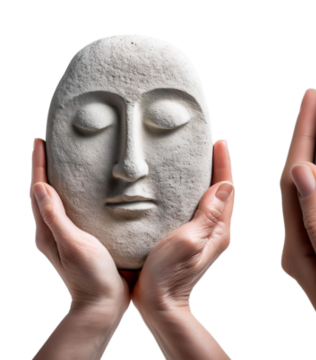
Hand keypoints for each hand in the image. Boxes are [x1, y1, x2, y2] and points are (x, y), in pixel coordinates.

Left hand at [31, 136, 130, 359]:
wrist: (103, 306)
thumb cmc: (89, 276)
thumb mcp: (72, 243)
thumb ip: (56, 217)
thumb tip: (40, 186)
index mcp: (47, 230)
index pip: (39, 188)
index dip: (39, 163)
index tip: (40, 139)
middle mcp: (54, 231)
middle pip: (47, 191)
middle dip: (49, 166)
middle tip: (55, 143)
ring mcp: (70, 237)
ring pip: (63, 201)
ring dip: (64, 180)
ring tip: (74, 161)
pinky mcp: (87, 241)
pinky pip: (80, 211)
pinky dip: (82, 195)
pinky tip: (97, 191)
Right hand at [129, 138, 234, 358]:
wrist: (159, 306)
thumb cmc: (169, 276)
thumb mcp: (188, 241)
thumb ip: (208, 215)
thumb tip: (225, 185)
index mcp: (220, 229)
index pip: (227, 188)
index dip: (223, 163)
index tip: (219, 141)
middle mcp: (218, 231)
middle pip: (223, 192)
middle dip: (219, 166)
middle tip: (210, 143)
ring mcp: (206, 238)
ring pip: (212, 200)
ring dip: (207, 179)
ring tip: (198, 159)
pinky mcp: (192, 242)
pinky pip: (199, 210)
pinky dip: (195, 193)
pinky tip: (183, 189)